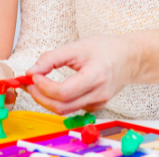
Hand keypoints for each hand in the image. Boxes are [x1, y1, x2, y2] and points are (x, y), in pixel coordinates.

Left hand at [24, 35, 141, 114]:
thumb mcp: (77, 47)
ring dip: (46, 100)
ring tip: (36, 85)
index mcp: (95, 77)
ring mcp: (98, 103)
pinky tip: (51, 89)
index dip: (44, 87)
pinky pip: (72, 109)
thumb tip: (30, 72)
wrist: (129, 58)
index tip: (33, 76)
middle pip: (62, 107)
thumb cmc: (106, 49)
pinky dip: (57, 101)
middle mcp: (98, 94)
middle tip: (29, 84)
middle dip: (40, 97)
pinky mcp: (95, 106)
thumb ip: (52, 58)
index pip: (64, 92)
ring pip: (65, 111)